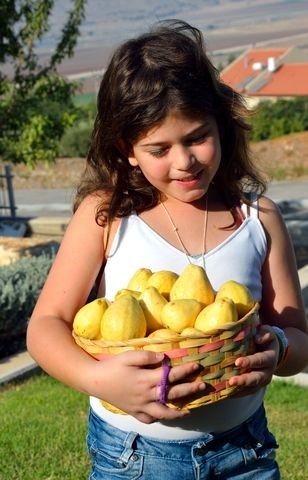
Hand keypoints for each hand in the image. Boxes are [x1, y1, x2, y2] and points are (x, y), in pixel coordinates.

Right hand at [88, 350, 204, 423]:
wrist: (95, 380)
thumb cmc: (112, 365)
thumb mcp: (129, 356)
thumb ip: (147, 356)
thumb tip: (164, 357)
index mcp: (146, 380)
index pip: (171, 375)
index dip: (185, 370)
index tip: (197, 366)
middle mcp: (146, 395)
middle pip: (172, 394)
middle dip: (189, 390)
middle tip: (202, 386)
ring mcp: (140, 406)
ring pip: (164, 413)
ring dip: (178, 411)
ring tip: (190, 410)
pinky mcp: (134, 412)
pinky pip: (149, 419)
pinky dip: (159, 418)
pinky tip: (165, 415)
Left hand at [228, 325, 279, 393]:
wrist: (271, 350)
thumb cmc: (264, 337)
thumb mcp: (267, 332)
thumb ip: (264, 333)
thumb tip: (257, 338)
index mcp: (270, 357)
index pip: (260, 360)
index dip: (250, 362)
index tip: (237, 362)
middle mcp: (268, 371)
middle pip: (256, 378)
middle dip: (244, 380)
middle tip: (231, 381)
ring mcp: (262, 381)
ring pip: (252, 388)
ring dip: (239, 389)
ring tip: (226, 389)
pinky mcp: (256, 386)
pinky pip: (247, 392)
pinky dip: (237, 394)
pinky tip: (225, 394)